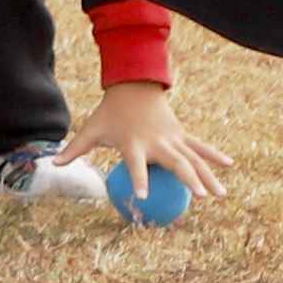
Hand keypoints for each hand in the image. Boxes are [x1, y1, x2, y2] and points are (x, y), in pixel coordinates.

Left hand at [74, 78, 231, 208]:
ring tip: (221, 194)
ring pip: (193, 158)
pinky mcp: (181, 133)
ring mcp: (172, 137)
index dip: (140, 179)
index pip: (136, 165)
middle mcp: (156, 141)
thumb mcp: (90, 129)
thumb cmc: (109, 112)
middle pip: (175, 163)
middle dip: (189, 179)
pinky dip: (214, 155)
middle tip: (200, 198)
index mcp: (133, 143)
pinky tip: (230, 167)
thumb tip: (52, 164)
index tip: (145, 196)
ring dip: (208, 175)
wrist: (133, 85)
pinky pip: (200, 146)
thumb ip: (74, 149)